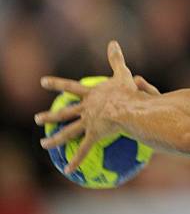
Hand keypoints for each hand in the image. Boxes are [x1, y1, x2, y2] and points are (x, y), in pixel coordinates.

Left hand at [35, 40, 143, 173]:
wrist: (129, 107)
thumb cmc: (128, 91)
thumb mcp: (122, 73)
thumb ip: (117, 59)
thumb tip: (113, 42)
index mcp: (91, 95)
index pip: (70, 88)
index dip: (56, 84)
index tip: (43, 82)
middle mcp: (86, 109)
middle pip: (64, 112)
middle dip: (49, 116)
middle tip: (38, 119)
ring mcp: (88, 122)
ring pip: (68, 132)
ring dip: (54, 139)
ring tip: (43, 145)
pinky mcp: (94, 135)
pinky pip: (84, 150)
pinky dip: (76, 160)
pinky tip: (68, 171)